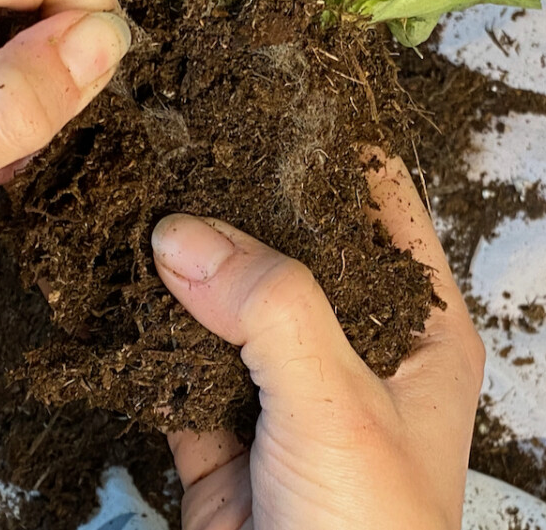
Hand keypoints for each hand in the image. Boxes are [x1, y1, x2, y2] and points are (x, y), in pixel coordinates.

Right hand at [151, 153, 484, 529]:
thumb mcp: (341, 405)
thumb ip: (273, 310)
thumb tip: (190, 235)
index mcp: (421, 335)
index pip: (385, 214)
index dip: (337, 160)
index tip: (279, 110)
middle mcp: (356, 356)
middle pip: (295, 256)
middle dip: (242, 212)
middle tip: (189, 156)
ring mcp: (287, 394)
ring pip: (231, 309)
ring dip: (189, 274)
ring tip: (146, 212)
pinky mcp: (226, 435)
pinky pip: (179, 366)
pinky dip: (149, 339)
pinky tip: (125, 298)